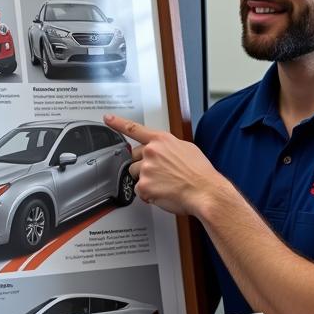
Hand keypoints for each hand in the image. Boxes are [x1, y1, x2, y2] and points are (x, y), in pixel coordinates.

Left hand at [104, 114, 224, 216]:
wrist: (205, 191)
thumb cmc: (200, 173)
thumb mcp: (188, 149)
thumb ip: (170, 147)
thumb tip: (165, 152)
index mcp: (162, 140)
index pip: (134, 128)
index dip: (118, 122)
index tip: (108, 118)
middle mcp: (151, 152)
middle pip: (134, 158)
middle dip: (142, 165)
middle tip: (159, 173)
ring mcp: (146, 169)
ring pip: (136, 175)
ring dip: (146, 180)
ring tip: (165, 184)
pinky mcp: (144, 186)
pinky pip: (140, 191)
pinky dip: (149, 195)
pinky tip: (164, 193)